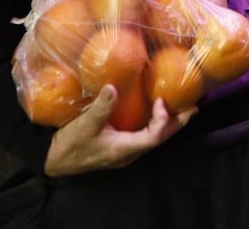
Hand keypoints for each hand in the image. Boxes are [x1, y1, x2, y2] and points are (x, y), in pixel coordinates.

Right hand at [43, 85, 194, 176]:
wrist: (55, 161)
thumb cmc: (70, 146)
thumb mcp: (84, 126)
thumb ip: (100, 107)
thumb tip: (113, 86)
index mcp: (124, 150)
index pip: (154, 138)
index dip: (163, 120)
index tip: (162, 100)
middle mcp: (129, 153)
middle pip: (160, 138)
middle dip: (178, 122)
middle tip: (193, 105)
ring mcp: (126, 150)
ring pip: (154, 136)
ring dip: (168, 122)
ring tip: (182, 106)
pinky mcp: (120, 145)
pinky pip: (144, 133)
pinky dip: (154, 121)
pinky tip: (156, 109)